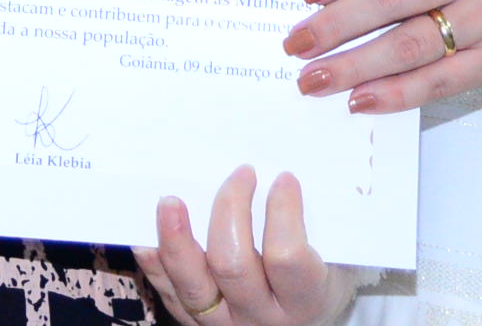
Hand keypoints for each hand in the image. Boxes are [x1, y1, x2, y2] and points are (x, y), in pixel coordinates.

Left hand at [138, 167, 354, 325]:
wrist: (301, 321)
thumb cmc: (321, 279)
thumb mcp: (334, 259)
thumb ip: (313, 226)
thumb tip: (283, 172)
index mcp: (303, 300)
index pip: (286, 257)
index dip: (283, 212)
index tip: (284, 178)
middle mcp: (261, 317)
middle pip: (233, 265)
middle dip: (229, 209)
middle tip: (242, 173)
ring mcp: (224, 324)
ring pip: (192, 285)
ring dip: (176, 239)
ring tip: (170, 201)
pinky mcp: (194, 323)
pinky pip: (168, 294)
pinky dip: (155, 262)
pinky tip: (147, 233)